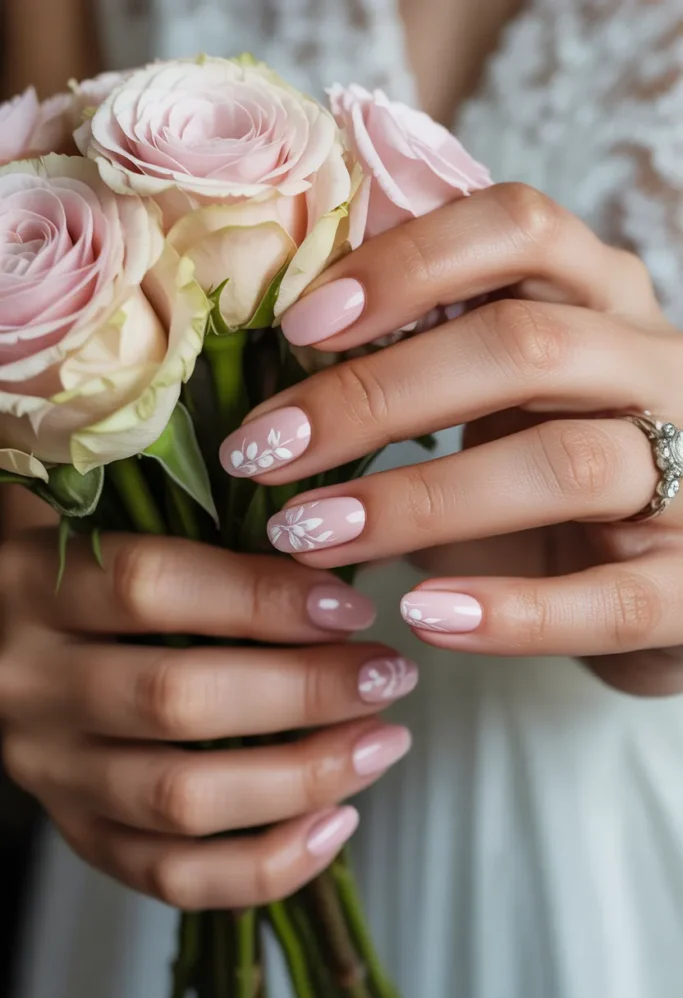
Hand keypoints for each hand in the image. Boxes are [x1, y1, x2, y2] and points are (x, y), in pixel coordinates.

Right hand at [0, 531, 414, 907]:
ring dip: (301, 777)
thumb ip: (181, 511)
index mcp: (33, 585)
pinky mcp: (77, 832)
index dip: (260, 599)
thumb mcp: (102, 512)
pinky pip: (168, 875)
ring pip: (179, 798)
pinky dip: (262, 865)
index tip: (350, 606)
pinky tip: (334, 824)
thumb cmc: (79, 564)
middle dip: (303, 693)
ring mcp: (50, 770)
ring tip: (380, 742)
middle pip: (175, 700)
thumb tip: (320, 537)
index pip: (149, 589)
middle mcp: (31, 683)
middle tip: (386, 675)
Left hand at [220, 183, 682, 695]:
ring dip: (419, 499)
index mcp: (599, 297)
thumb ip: (418, 364)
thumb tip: (277, 368)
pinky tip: (421, 617)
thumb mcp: (492, 400)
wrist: (658, 577)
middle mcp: (655, 364)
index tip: (298, 325)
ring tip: (311, 536)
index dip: (407, 264)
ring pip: (566, 464)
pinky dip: (511, 611)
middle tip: (265, 449)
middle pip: (525, 346)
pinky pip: (611, 599)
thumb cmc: (549, 478)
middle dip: (377, 396)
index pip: (518, 229)